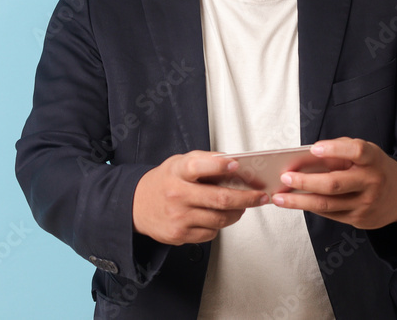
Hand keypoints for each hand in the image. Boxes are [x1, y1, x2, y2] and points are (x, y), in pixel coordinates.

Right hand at [133, 151, 268, 245]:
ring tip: (243, 206)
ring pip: (220, 219)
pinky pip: (210, 233)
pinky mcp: (179, 235)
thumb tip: (231, 163)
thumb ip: (203, 161)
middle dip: (247, 198)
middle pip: (220, 199)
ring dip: (237, 213)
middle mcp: (177, 195)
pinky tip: (219, 216)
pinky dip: (220, 225)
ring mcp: (178, 217)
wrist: (136, 206)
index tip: (237, 165)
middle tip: (260, 196)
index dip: (220, 166)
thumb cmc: (164, 181)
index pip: (200, 166)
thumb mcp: (178, 163)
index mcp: (177, 172)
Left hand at [271, 138, 396, 228]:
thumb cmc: (374, 167)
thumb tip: (308, 157)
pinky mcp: (359, 219)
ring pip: (327, 204)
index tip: (314, 149)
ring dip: (299, 201)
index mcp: (373, 159)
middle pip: (334, 184)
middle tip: (285, 177)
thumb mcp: (366, 152)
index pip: (356, 151)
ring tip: (280, 197)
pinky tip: (296, 203)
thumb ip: (342, 150)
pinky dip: (310, 208)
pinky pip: (330, 214)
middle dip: (305, 181)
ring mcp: (365, 204)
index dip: (335, 149)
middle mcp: (371, 182)